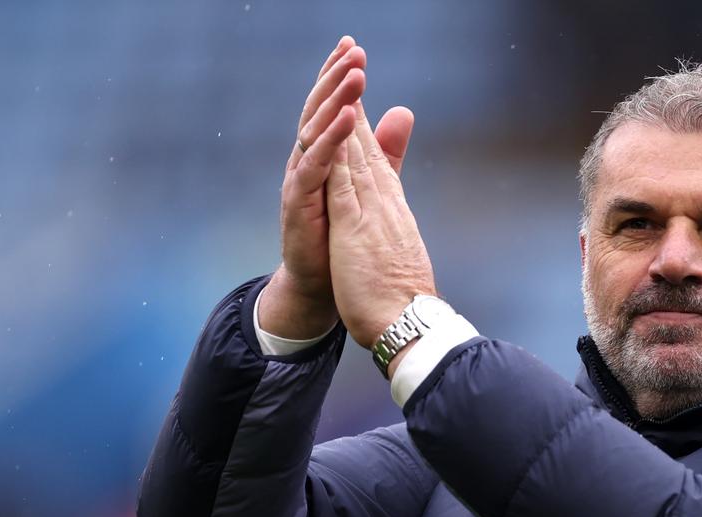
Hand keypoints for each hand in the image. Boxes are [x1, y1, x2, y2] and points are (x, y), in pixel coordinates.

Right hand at [259, 37, 415, 339]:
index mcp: (325, 156)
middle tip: (353, 50)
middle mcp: (308, 162)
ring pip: (314, 131)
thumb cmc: (342, 236)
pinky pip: (314, 166)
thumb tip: (401, 111)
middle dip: (334, 78)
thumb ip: (385, 149)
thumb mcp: (370, 183)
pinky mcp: (300, 203)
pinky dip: (329, 141)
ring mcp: (301, 181)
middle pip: (318, 110)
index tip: (353, 46)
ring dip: (334, 101)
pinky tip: (342, 120)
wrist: (326, 285)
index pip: (331, 106)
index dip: (339, 76)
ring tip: (354, 77)